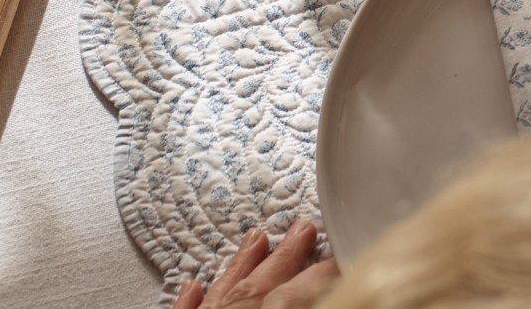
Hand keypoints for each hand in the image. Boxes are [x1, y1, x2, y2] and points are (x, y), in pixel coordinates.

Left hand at [172, 220, 337, 308]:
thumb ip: (301, 303)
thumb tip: (333, 293)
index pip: (298, 294)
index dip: (321, 272)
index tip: (340, 255)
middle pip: (260, 287)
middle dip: (285, 256)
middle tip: (304, 227)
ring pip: (223, 293)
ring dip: (242, 265)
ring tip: (256, 237)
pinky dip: (190, 300)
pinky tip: (192, 285)